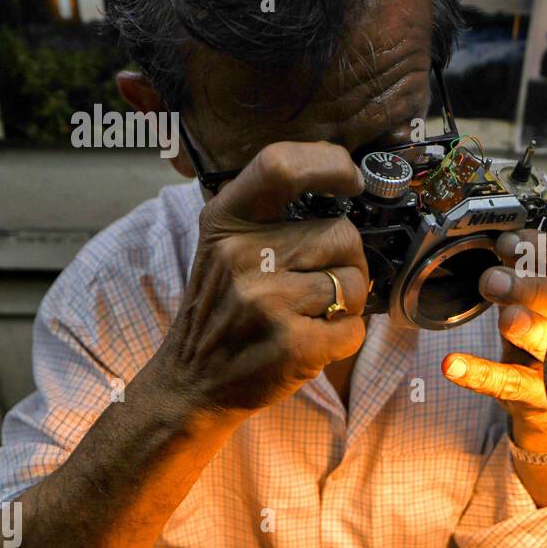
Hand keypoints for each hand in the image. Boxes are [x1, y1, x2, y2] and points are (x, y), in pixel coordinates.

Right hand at [153, 141, 369, 416]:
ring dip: (348, 303)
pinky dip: (345, 339)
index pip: (281, 166)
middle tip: (317, 286)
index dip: (329, 165)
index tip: (350, 180)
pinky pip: (356, 328)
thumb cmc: (222, 310)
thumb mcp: (224, 246)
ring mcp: (267, 301)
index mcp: (227, 221)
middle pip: (343, 234)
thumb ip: (271, 215)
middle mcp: (243, 255)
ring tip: (310, 315)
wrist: (190, 383)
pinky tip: (312, 343)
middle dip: (347, 262)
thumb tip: (346, 180)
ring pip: (355, 282)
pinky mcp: (293, 344)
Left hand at [442, 229, 546, 453]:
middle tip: (493, 279)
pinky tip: (453, 364)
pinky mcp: (536, 397)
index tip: (509, 242)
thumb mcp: (541, 299)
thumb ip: (527, 270)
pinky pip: (510, 384)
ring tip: (507, 318)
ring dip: (528, 329)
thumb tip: (501, 240)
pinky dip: (480, 374)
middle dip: (534, 287)